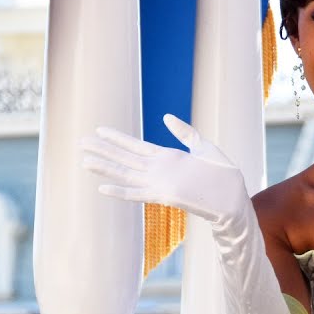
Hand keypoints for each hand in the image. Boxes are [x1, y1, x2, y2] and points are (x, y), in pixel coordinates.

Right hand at [81, 114, 246, 225]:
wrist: (233, 196)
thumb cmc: (221, 173)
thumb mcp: (202, 146)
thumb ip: (184, 132)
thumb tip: (165, 116)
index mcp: (166, 157)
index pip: (135, 146)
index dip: (117, 138)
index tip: (99, 130)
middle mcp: (158, 170)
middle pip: (124, 157)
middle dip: (102, 150)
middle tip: (79, 143)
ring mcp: (159, 182)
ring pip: (126, 173)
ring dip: (104, 167)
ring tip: (84, 160)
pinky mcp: (165, 195)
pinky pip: (138, 193)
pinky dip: (120, 191)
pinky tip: (102, 187)